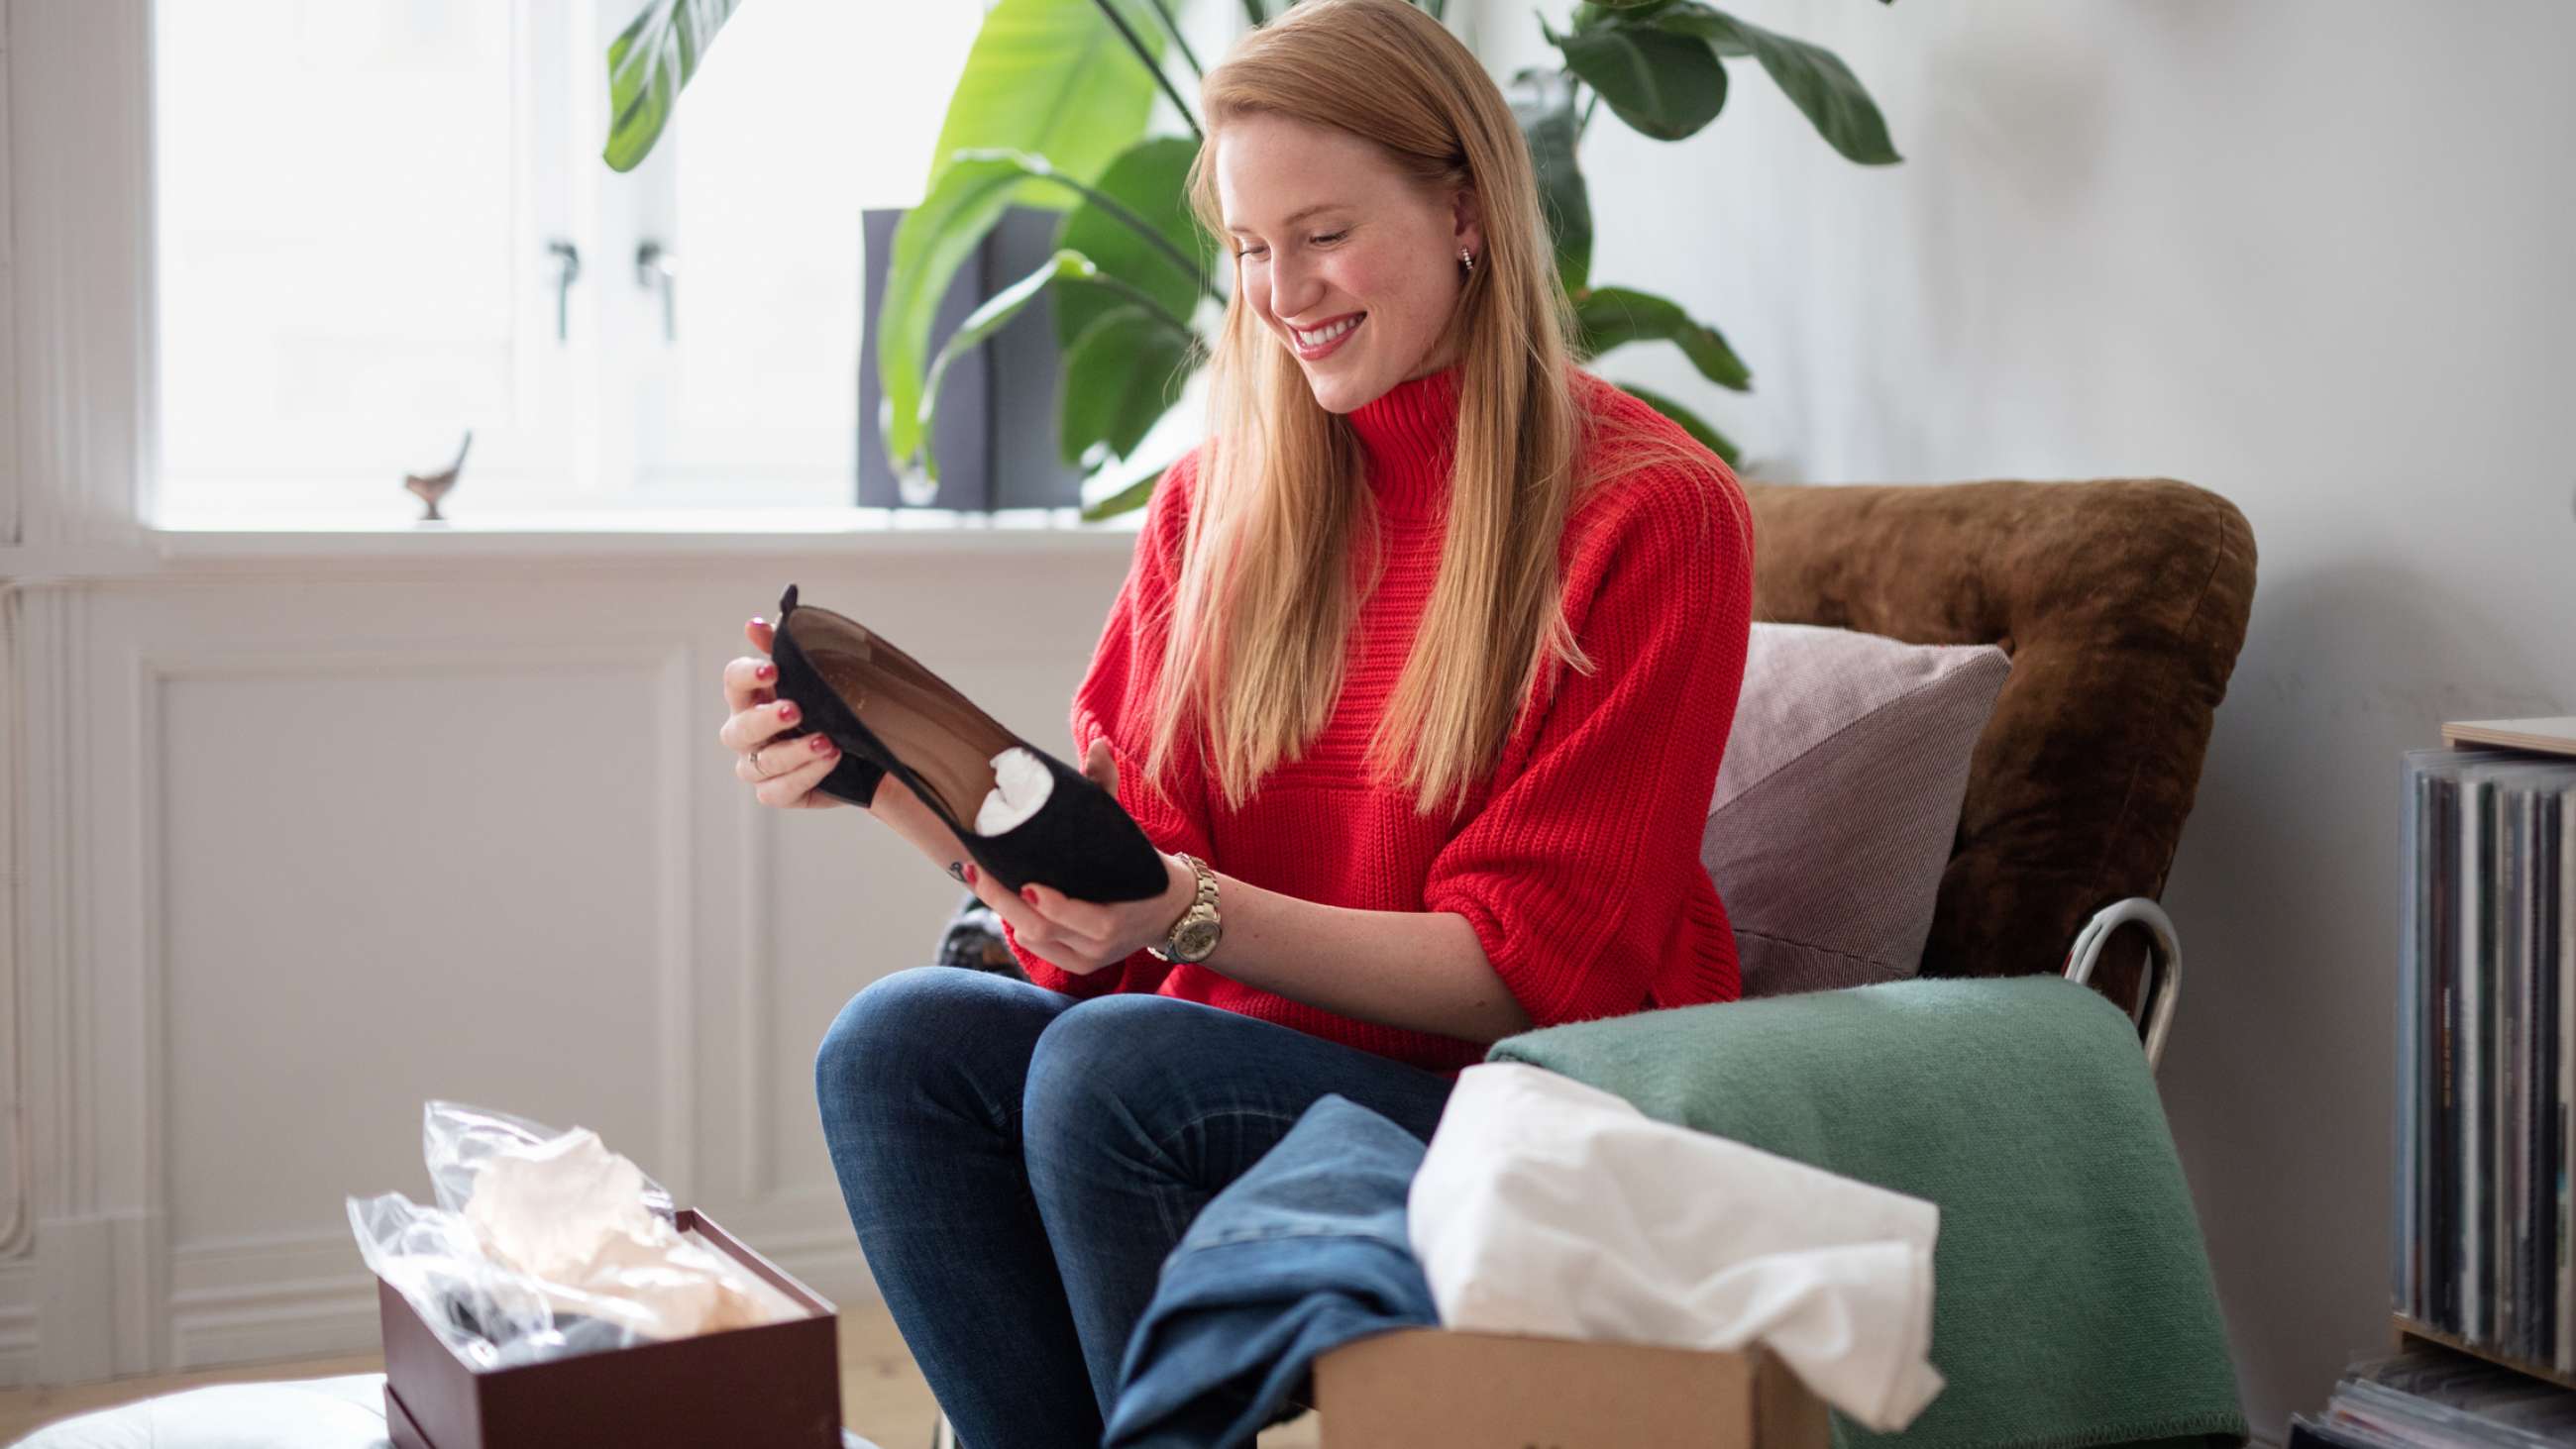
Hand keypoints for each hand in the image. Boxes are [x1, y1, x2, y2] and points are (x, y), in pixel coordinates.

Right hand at [719, 616, 845, 810]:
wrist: (863, 750)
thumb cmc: (827, 706)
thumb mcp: (814, 674)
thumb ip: (783, 648)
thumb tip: (755, 624)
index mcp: (751, 698)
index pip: (734, 682)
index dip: (748, 675)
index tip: (773, 669)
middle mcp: (747, 734)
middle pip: (739, 729)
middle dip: (766, 719)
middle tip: (795, 709)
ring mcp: (759, 766)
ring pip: (760, 764)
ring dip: (793, 752)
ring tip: (826, 741)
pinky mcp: (777, 792)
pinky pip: (778, 790)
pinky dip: (804, 775)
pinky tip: (829, 760)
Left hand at [960, 737, 1194, 974]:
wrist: (1171, 910)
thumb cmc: (1143, 864)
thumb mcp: (1127, 830)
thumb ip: (1107, 789)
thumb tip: (1098, 745)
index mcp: (1117, 916)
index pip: (1073, 917)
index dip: (1048, 904)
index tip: (1024, 883)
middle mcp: (1101, 945)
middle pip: (1039, 929)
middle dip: (1002, 901)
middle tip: (975, 870)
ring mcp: (1088, 959)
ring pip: (1032, 939)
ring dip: (1004, 911)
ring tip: (982, 878)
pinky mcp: (1077, 966)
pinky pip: (1037, 948)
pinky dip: (1018, 925)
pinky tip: (1002, 899)